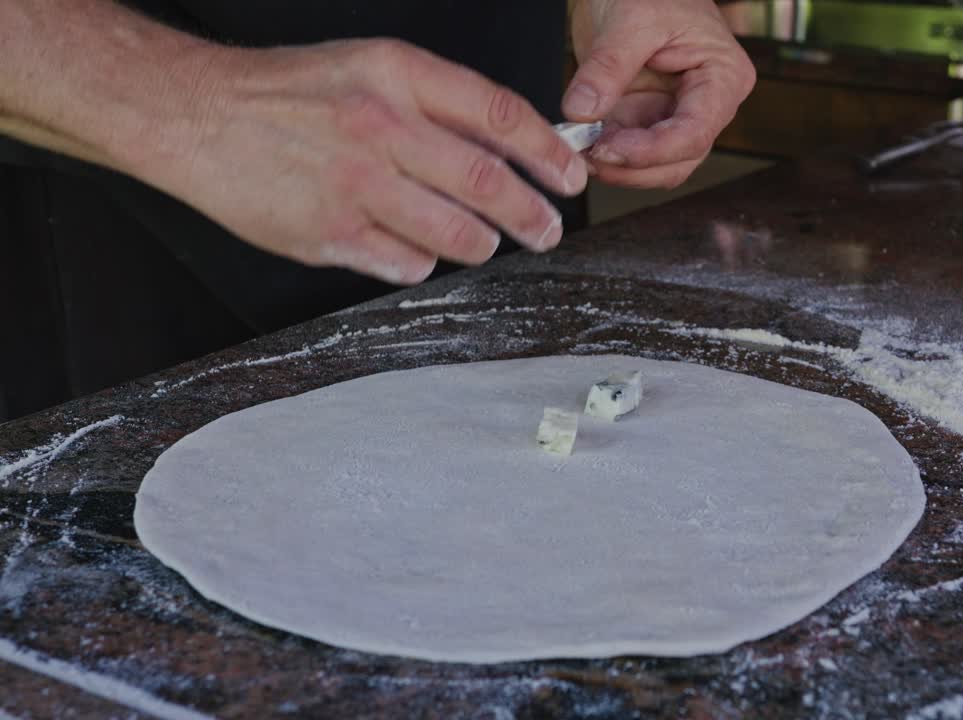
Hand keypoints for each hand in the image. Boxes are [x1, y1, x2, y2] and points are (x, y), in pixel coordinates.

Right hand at [141, 39, 588, 284]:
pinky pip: (406, 263)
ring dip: (482, 244)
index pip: (499, 115)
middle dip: (532, 214)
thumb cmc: (291, 93)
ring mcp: (355, 184)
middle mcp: (380, 127)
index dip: (548, 153)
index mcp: (397, 76)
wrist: (198, 115)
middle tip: (547, 229)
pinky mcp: (330, 233)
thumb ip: (438, 103)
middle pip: (487, 182)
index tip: (571, 177)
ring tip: (485, 242)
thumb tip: (509, 145)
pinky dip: (422, 261)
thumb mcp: (370, 69)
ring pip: (456, 234)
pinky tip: (416, 249)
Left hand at [564, 0, 755, 188]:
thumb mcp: (630, 19)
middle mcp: (707, 104)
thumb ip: (607, 67)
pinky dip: (607, 155)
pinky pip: (632, 152)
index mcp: (723, 77)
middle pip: (679, 159)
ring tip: (582, 149)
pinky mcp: (647, 119)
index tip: (611, 149)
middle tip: (590, 154)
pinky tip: (583, 143)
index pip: (696, 132)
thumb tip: (581, 112)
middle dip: (634, 165)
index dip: (654, 151)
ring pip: (656, 166)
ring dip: (619, 167)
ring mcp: (676, 115)